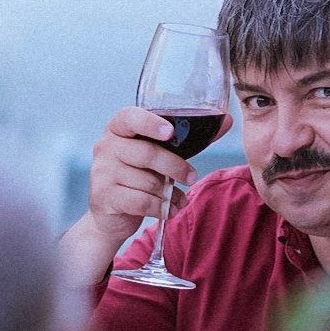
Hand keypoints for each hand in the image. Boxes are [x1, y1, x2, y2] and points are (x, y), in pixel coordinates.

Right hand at [58, 106, 231, 288]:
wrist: (110, 213)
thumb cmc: (140, 174)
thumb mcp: (160, 153)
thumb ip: (188, 139)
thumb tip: (226, 120)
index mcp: (118, 128)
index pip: (129, 117)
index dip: (150, 123)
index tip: (170, 132)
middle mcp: (105, 146)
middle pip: (147, 153)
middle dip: (176, 167)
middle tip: (192, 177)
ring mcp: (102, 172)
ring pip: (147, 181)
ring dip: (169, 193)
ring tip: (178, 198)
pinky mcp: (105, 197)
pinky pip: (142, 202)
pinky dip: (161, 208)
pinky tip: (169, 210)